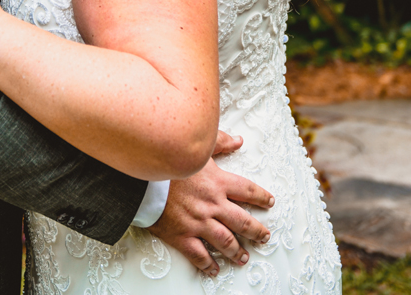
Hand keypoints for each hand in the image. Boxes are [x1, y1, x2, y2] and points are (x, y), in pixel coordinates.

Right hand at [147, 131, 273, 276]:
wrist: (141, 178)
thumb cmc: (167, 161)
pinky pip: (199, 255)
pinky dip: (208, 264)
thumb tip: (238, 140)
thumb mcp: (197, 148)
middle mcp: (213, 205)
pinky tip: (214, 269)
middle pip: (242, 221)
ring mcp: (198, 222)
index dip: (261, 197)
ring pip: (225, 241)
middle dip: (256, 231)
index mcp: (218, 182)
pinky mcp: (181, 235)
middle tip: (264, 237)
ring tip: (244, 257)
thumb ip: (219, 142)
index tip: (269, 202)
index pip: (248, 191)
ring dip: (237, 251)